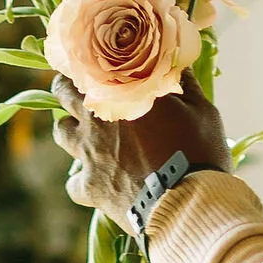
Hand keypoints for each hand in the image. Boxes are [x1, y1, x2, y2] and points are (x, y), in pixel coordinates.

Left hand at [52, 75, 229, 235]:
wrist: (188, 203)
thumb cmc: (198, 150)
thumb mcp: (200, 109)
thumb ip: (183, 82)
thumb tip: (176, 59)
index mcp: (121, 94)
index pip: (86, 64)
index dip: (85, 63)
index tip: (89, 64)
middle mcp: (97, 119)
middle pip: (63, 92)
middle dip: (68, 89)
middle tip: (79, 92)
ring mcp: (89, 153)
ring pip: (62, 132)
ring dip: (70, 129)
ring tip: (85, 133)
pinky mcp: (90, 186)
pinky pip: (73, 182)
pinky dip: (84, 181)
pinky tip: (98, 182)